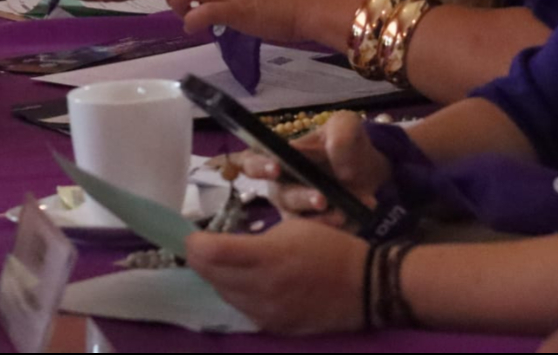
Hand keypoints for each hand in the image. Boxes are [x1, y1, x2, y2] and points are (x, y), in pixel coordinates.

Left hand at [185, 219, 368, 334]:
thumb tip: (223, 247)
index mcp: (266, 257)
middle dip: (201, 260)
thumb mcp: (291, 229)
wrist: (366, 287)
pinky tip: (245, 284)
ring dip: (217, 278)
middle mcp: (262, 288)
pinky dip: (237, 295)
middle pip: (210, 275)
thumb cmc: (330, 247)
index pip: (210, 253)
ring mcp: (267, 313)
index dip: (194, 243)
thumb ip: (254, 240)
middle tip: (202, 247)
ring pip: (223, 295)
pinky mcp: (274, 328)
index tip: (192, 235)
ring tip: (223, 265)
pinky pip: (243, 310)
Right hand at [239, 111, 391, 218]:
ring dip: (323, 218)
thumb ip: (340, 130)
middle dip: (301, 198)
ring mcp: (294, 211)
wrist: (367, 172)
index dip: (257, 166)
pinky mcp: (310, 230)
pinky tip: (355, 215)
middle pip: (279, 195)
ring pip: (299, 221)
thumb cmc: (344, 146)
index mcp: (277, 157)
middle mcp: (280, 186)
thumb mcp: (347, 127)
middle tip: (321, 199)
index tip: (275, 168)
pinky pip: (317, 235)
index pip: (250, 162)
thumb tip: (329, 149)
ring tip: (345, 212)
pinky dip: (338, 226)